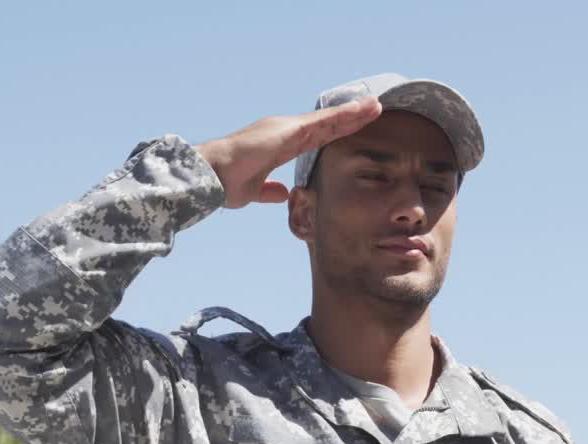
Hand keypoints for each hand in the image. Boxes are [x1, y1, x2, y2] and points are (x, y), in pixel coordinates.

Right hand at [196, 98, 381, 208]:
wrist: (211, 176)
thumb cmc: (227, 183)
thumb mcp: (255, 190)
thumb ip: (269, 190)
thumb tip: (283, 193)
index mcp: (280, 146)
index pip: (316, 138)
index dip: (336, 132)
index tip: (356, 128)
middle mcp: (285, 132)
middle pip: (326, 126)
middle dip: (350, 119)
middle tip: (374, 110)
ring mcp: (286, 129)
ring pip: (328, 120)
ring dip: (353, 113)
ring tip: (375, 105)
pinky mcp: (288, 131)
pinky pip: (322, 122)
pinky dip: (343, 116)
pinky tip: (360, 111)